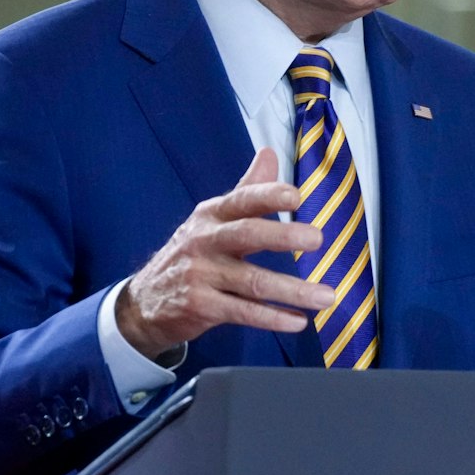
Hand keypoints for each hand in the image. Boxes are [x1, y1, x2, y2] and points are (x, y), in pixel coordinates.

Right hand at [116, 147, 331, 358]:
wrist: (147, 300)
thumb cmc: (193, 254)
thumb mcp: (213, 219)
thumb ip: (246, 190)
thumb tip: (269, 154)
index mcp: (211, 215)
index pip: (241, 200)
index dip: (268, 195)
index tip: (296, 196)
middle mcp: (204, 240)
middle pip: (246, 234)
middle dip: (282, 235)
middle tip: (317, 238)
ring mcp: (201, 274)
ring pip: (253, 282)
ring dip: (293, 290)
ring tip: (327, 296)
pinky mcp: (201, 306)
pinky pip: (243, 312)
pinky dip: (273, 317)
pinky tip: (299, 320)